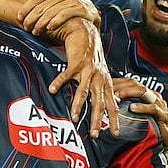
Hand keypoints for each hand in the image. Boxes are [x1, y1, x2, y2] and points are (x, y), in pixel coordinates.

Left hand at [20, 0, 99, 35]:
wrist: (91, 17)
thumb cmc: (71, 6)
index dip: (26, 8)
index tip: (20, 17)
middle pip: (42, 6)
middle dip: (31, 19)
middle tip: (26, 27)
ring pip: (51, 12)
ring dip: (41, 24)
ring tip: (36, 32)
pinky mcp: (81, 8)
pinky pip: (64, 15)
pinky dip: (55, 22)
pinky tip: (49, 28)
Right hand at [48, 19, 118, 136]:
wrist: (86, 33)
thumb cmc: (92, 56)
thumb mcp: (101, 73)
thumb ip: (105, 88)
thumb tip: (111, 103)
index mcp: (106, 82)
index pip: (112, 104)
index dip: (115, 118)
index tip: (115, 133)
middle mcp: (99, 78)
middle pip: (99, 102)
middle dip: (97, 119)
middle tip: (96, 134)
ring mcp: (88, 70)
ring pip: (84, 91)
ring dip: (79, 105)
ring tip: (75, 118)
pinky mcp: (76, 62)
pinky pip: (67, 75)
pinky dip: (59, 82)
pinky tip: (52, 90)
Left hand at [112, 77, 167, 147]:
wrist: (167, 137)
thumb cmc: (151, 125)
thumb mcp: (137, 113)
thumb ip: (127, 105)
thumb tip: (111, 101)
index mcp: (147, 94)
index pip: (131, 82)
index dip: (118, 82)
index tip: (106, 84)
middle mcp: (153, 95)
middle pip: (136, 84)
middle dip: (122, 85)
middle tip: (110, 89)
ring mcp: (159, 103)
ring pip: (144, 92)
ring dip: (129, 92)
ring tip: (119, 95)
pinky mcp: (162, 114)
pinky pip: (152, 108)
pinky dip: (142, 107)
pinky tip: (133, 108)